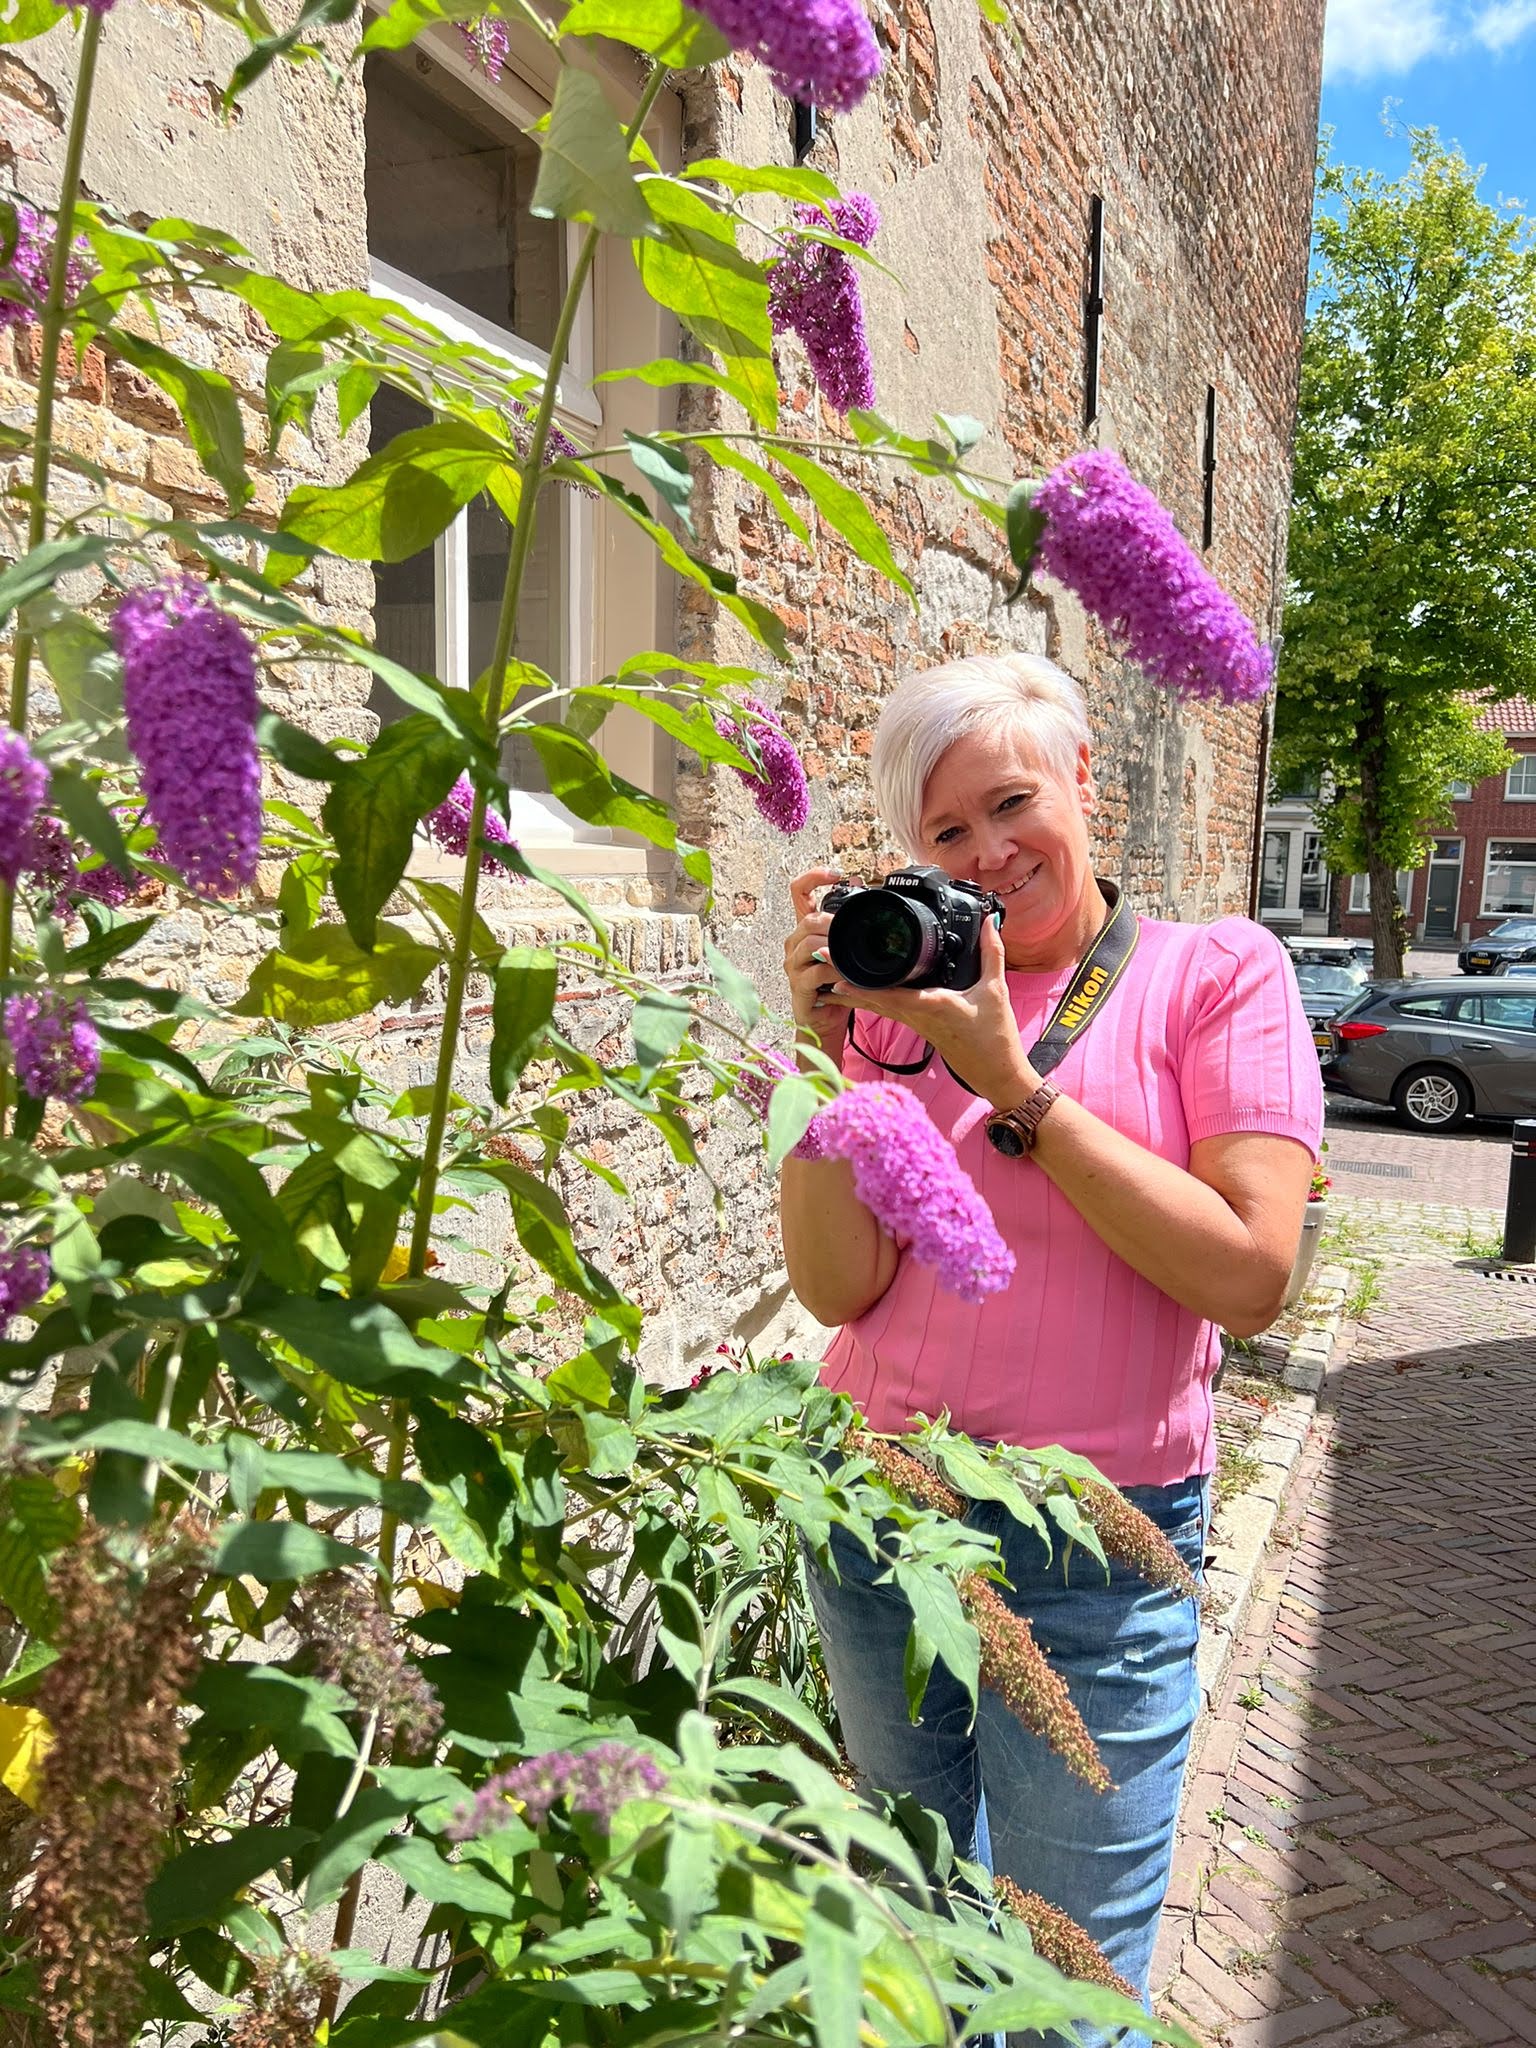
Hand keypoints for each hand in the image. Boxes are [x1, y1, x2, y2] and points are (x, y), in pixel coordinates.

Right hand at [784, 867, 850, 1058]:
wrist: (826, 1020)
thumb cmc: (837, 984)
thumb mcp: (844, 951)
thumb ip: (849, 928)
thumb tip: (869, 897)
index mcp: (805, 929)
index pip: (798, 892)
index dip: (813, 877)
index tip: (837, 874)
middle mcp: (794, 944)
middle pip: (808, 919)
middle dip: (832, 921)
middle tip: (852, 927)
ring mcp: (793, 965)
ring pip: (809, 943)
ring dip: (834, 946)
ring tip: (851, 953)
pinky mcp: (798, 986)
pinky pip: (815, 973)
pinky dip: (834, 971)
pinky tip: (846, 974)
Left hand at [822, 914, 1039, 1106]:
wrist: (996, 1074)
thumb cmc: (994, 1038)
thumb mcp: (996, 990)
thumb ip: (992, 953)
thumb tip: (989, 922)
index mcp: (931, 1005)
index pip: (889, 995)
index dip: (861, 987)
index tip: (837, 976)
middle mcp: (916, 1016)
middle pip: (872, 999)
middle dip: (846, 984)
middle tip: (822, 963)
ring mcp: (914, 1023)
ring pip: (876, 1006)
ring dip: (852, 992)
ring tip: (827, 975)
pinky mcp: (917, 1026)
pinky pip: (887, 1010)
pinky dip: (869, 999)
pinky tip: (854, 991)